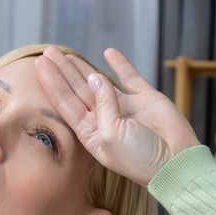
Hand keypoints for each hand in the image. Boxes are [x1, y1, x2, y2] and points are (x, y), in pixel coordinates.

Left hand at [35, 45, 200, 186]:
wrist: (175, 162)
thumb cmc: (139, 158)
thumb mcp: (111, 135)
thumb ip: (102, 105)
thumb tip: (96, 77)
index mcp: (91, 133)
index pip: (66, 103)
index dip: (53, 84)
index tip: (39, 66)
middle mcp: (104, 119)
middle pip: (78, 90)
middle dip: (63, 72)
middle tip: (48, 53)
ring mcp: (124, 108)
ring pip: (98, 82)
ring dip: (83, 68)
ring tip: (67, 54)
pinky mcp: (145, 99)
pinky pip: (129, 77)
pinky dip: (119, 65)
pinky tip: (108, 52)